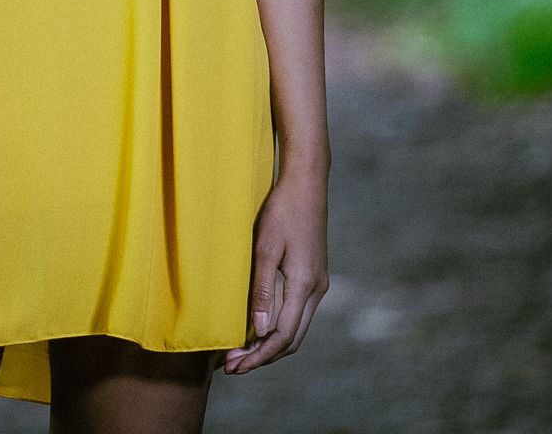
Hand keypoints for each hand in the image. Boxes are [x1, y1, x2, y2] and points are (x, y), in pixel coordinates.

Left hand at [222, 170, 327, 376]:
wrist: (306, 183)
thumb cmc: (281, 210)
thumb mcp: (265, 248)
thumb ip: (262, 290)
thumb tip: (260, 330)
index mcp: (304, 285)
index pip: (282, 336)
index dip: (258, 356)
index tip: (234, 366)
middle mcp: (316, 289)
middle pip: (292, 340)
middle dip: (263, 357)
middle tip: (233, 367)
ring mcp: (318, 284)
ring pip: (297, 329)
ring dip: (270, 345)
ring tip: (241, 352)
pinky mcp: (313, 276)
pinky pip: (298, 314)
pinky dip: (279, 328)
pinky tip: (257, 327)